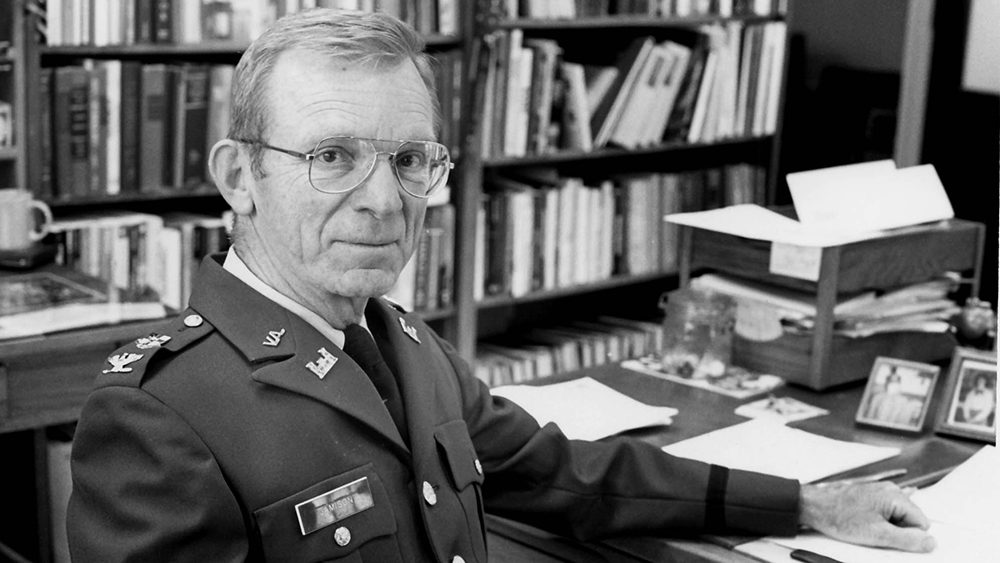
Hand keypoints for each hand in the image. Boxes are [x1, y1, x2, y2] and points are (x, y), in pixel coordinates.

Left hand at [799, 482, 935, 552]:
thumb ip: (908, 540)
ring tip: (866, 528)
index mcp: (896, 497)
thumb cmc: (841, 518)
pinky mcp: (870, 497)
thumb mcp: (878, 535)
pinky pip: (884, 514)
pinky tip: (864, 524)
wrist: (814, 507)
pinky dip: (878, 522)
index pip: (922, 523)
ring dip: (886, 528)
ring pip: (896, 518)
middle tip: (875, 533)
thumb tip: (931, 542)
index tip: (889, 538)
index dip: (909, 536)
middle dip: (897, 531)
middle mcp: (890, 491)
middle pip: (910, 520)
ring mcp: (879, 492)